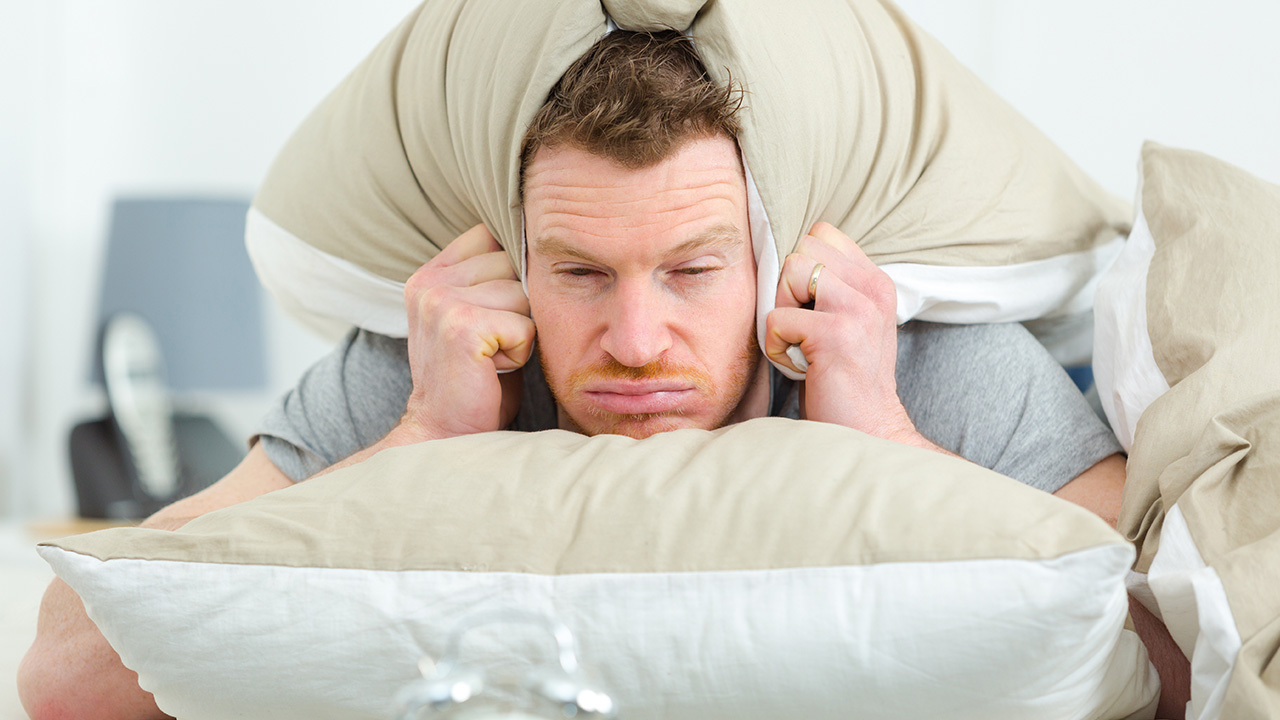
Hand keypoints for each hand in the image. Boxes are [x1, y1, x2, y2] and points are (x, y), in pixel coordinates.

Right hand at [400, 224, 534, 440]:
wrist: (447, 434)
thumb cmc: (477, 380)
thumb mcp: (478, 317)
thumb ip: (493, 279)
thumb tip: (542, 245)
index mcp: (431, 273)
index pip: (493, 236)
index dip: (511, 273)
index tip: (499, 312)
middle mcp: (430, 282)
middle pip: (515, 263)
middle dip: (519, 307)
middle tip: (494, 344)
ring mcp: (441, 302)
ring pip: (525, 294)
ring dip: (523, 330)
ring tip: (494, 357)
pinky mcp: (461, 326)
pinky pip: (525, 324)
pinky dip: (522, 350)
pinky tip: (496, 368)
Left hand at [764, 222, 917, 442]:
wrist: (868, 431)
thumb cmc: (842, 379)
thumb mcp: (845, 322)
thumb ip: (828, 287)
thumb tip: (780, 258)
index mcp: (874, 281)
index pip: (821, 234)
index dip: (801, 267)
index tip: (809, 308)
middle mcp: (872, 288)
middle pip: (802, 248)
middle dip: (787, 287)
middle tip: (803, 328)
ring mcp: (857, 309)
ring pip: (791, 270)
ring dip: (781, 310)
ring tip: (802, 344)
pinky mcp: (837, 334)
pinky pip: (776, 316)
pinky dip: (777, 346)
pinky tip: (800, 367)